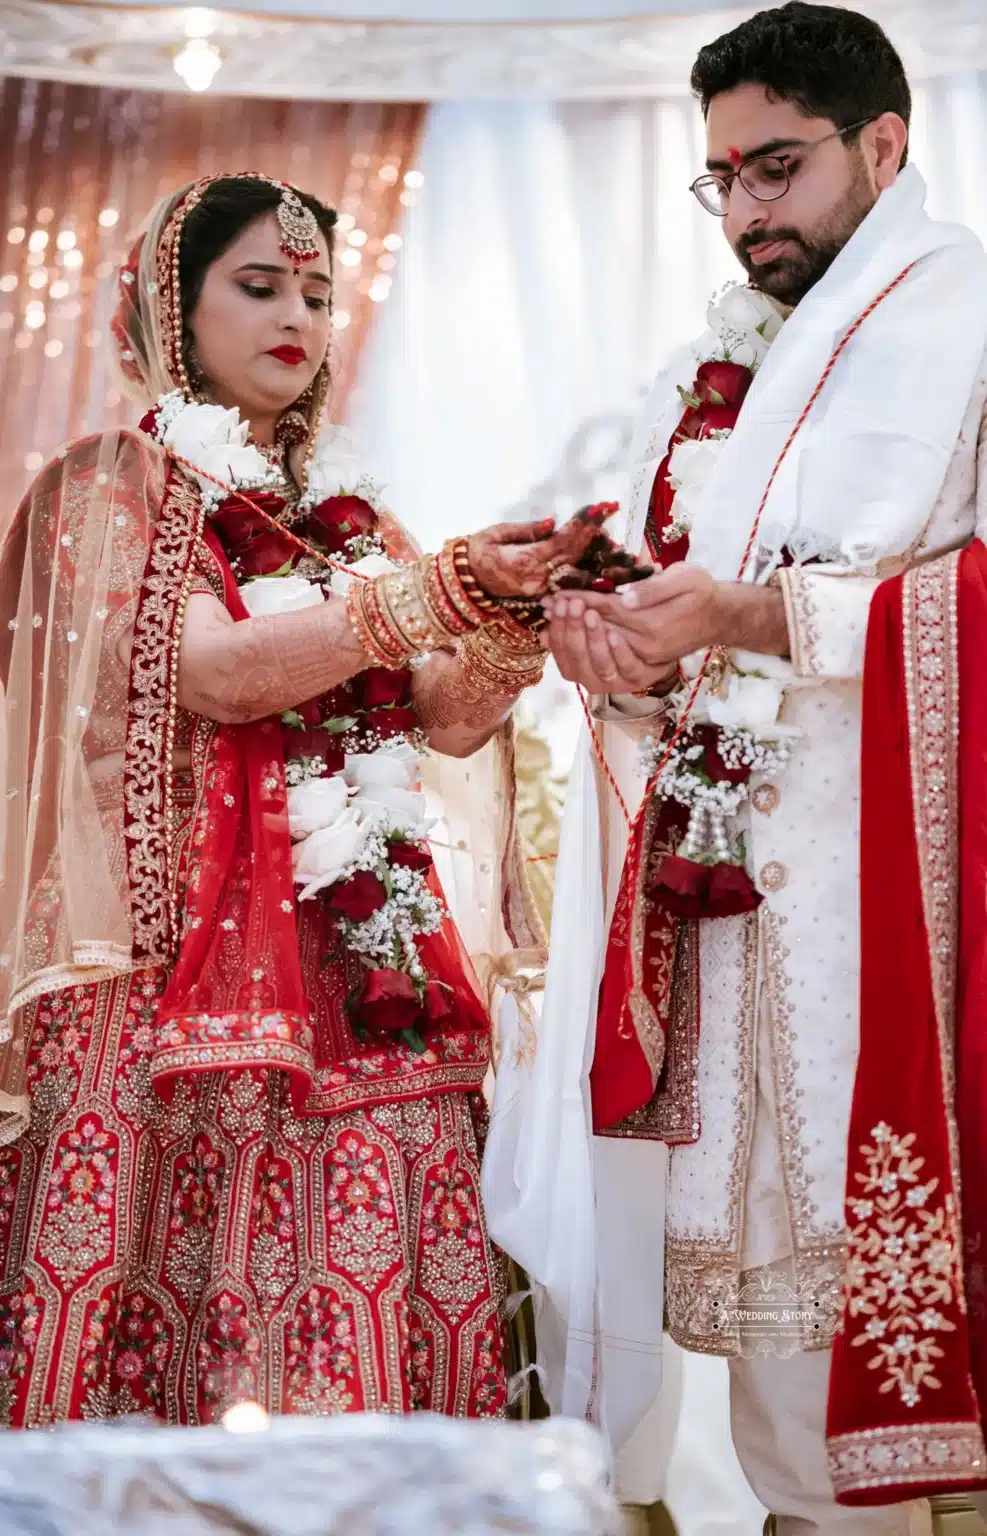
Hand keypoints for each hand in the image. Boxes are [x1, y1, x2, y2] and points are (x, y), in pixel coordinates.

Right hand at [466, 504, 616, 598]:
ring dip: (604, 566)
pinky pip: (571, 586)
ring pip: (579, 576)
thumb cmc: (478, 551)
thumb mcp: (496, 534)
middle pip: (576, 557)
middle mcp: (538, 578)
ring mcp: (542, 590)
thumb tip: (554, 523)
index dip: (584, 524)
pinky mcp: (543, 595)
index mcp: (526, 560)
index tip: (603, 507)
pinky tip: (611, 572)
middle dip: (600, 539)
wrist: (466, 582)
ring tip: (628, 556)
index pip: (562, 540)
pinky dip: (591, 578)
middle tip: (619, 520)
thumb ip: (526, 530)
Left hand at [543, 564, 789, 667]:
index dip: (580, 600)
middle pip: (596, 633)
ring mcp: (641, 659)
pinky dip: (579, 652)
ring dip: (571, 635)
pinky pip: (601, 663)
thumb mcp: (686, 578)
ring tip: (554, 617)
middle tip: (547, 603)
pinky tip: (563, 638)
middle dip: (569, 617)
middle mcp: (644, 648)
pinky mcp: (638, 664)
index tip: (558, 592)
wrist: (718, 618)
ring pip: (595, 652)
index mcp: (653, 626)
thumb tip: (623, 596)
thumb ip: (654, 588)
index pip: (607, 611)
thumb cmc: (701, 592)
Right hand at [546, 601, 678, 693]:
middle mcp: (591, 679)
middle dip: (574, 630)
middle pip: (577, 659)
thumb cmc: (619, 635)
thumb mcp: (593, 627)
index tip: (558, 603)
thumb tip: (544, 618)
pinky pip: (627, 667)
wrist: (656, 650)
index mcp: (576, 667)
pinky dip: (619, 651)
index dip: (557, 628)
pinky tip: (614, 634)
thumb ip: (570, 626)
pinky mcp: (638, 678)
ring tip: (593, 615)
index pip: (559, 650)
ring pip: (600, 665)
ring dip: (594, 639)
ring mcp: (616, 682)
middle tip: (574, 605)